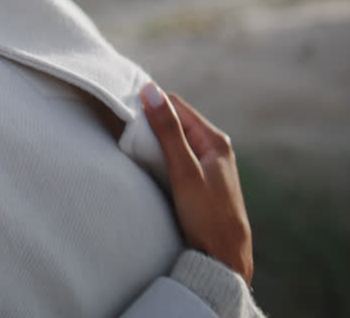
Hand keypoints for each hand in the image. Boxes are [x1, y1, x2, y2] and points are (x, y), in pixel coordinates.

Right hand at [141, 83, 253, 284]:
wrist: (223, 259)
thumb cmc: (207, 216)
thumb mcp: (184, 170)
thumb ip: (168, 131)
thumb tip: (151, 91)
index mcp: (214, 140)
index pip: (176, 106)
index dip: (151, 108)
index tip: (126, 116)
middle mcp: (213, 149)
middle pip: (174, 123)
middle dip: (151, 128)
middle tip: (128, 139)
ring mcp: (207, 166)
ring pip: (172, 143)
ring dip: (154, 146)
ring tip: (136, 155)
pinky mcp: (199, 183)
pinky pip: (174, 160)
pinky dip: (159, 161)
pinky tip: (149, 171)